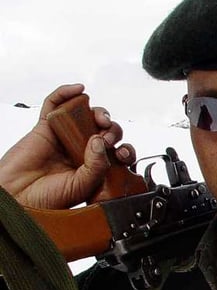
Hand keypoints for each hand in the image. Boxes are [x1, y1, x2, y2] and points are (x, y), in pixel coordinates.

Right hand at [0, 84, 135, 208]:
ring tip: (100, 120)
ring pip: (85, 114)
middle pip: (104, 129)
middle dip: (113, 130)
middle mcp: (81, 149)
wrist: (18, 198)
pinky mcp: (45, 127)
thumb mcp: (82, 186)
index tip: (121, 154)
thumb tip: (99, 141)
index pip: (116, 150)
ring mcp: (64, 136)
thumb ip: (97, 166)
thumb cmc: (47, 198)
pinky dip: (66, 93)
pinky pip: (55, 104)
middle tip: (108, 139)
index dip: (124, 148)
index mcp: (94, 165)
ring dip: (98, 112)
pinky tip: (78, 90)